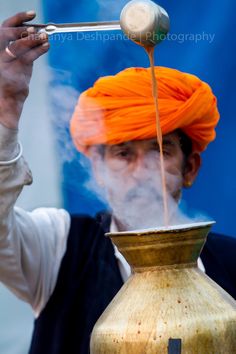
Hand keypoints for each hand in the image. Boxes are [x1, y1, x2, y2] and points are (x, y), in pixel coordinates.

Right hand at [0, 11, 49, 128]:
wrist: (8, 102)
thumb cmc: (13, 81)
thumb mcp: (16, 63)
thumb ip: (23, 51)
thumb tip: (39, 37)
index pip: (5, 29)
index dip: (18, 19)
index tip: (33, 14)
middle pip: (8, 34)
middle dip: (24, 29)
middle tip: (39, 28)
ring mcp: (5, 63)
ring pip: (18, 46)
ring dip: (34, 40)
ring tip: (46, 37)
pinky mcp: (14, 72)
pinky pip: (28, 58)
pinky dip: (39, 50)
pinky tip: (47, 46)